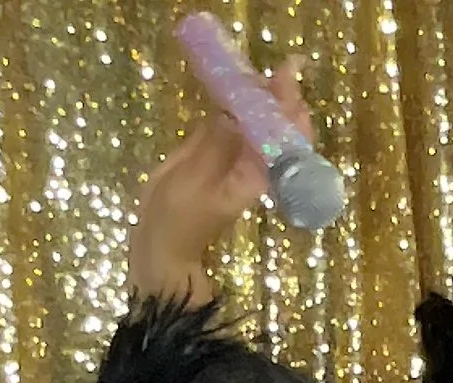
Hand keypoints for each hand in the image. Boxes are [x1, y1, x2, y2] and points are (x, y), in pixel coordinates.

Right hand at [129, 60, 311, 294]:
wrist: (162, 246)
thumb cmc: (177, 220)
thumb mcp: (193, 180)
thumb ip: (214, 146)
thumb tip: (234, 114)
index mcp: (256, 176)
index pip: (285, 139)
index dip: (289, 106)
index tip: (288, 76)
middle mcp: (254, 167)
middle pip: (279, 128)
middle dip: (282, 96)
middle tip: (285, 66)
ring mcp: (237, 161)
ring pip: (259, 124)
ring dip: (262, 97)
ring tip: (263, 69)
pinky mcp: (219, 156)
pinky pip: (235, 126)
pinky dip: (237, 105)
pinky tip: (233, 84)